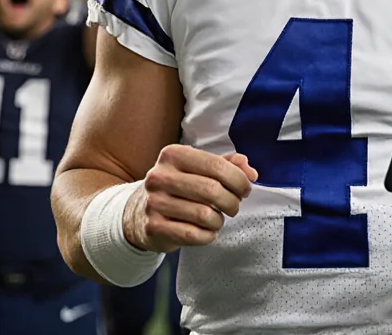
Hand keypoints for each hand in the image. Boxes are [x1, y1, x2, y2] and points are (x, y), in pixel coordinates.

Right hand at [123, 146, 258, 252]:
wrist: (140, 211)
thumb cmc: (179, 187)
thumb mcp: (199, 169)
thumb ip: (227, 165)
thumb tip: (250, 172)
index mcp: (173, 155)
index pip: (216, 165)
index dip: (239, 180)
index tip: (245, 190)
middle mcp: (159, 176)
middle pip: (212, 190)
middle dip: (232, 202)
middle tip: (234, 207)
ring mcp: (154, 202)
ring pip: (204, 215)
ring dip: (219, 221)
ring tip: (217, 219)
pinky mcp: (153, 227)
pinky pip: (193, 235)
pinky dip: (207, 236)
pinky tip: (206, 231)